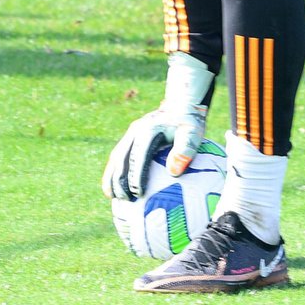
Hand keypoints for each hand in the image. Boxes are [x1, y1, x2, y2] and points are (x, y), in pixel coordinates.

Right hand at [101, 51, 213, 199]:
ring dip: (111, 176)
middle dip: (118, 179)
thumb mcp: (193, 132)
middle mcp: (135, 130)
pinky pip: (119, 156)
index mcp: (148, 130)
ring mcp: (131, 133)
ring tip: (112, 197)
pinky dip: (115, 171)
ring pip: (116, 156)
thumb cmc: (189, 122)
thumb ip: (186, 149)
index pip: (139, 155)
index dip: (136, 175)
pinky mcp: (130, 137)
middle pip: (121, 157)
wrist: (181, 104)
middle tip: (122, 199)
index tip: (138, 194)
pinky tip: (117, 188)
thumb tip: (174, 172)